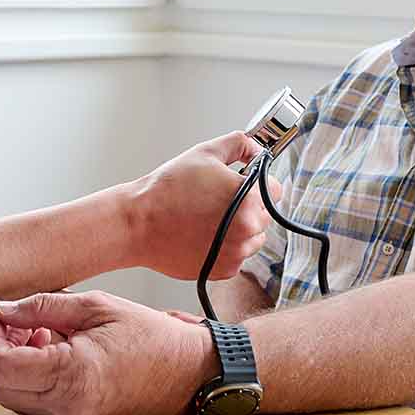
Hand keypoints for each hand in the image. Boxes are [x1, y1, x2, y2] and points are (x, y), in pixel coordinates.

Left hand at [0, 292, 214, 414]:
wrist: (187, 372)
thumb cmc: (149, 336)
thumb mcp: (96, 306)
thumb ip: (43, 306)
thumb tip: (4, 310)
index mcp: (71, 373)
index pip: (3, 365)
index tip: (4, 318)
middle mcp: (67, 404)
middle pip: (1, 386)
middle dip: (1, 352)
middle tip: (21, 324)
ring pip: (14, 398)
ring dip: (15, 366)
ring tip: (42, 335)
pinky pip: (35, 404)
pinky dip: (31, 379)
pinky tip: (53, 352)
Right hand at [121, 132, 281, 281]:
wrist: (139, 224)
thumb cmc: (167, 190)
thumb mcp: (204, 153)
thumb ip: (239, 144)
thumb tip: (255, 148)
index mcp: (249, 198)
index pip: (275, 189)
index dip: (257, 183)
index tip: (242, 184)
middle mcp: (248, 228)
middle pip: (264, 215)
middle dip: (247, 206)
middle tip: (216, 201)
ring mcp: (237, 252)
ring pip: (252, 237)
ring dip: (239, 229)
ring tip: (207, 219)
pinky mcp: (224, 269)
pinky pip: (236, 255)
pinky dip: (225, 247)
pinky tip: (202, 234)